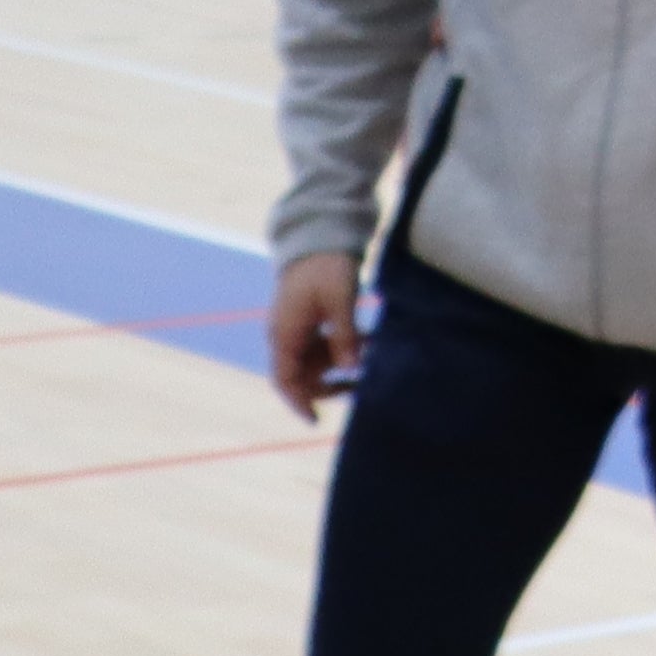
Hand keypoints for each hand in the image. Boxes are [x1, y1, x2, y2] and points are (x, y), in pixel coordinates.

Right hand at [267, 252, 363, 419]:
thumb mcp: (339, 299)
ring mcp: (298, 328)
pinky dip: (345, 348)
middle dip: (327, 386)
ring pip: (316, 361)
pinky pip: (325, 344)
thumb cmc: (326, 265)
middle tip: (357, 389)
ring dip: (339, 367)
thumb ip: (344, 334)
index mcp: (284, 333)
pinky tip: (371, 343)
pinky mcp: (312, 319)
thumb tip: (350, 368)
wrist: (321, 236)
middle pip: (301, 375)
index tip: (315, 420)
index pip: (285, 379)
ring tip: (370, 370)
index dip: (298, 401)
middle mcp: (286, 335)